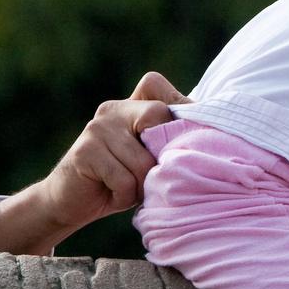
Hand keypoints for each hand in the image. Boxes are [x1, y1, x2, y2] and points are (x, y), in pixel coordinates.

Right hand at [0, 72, 186, 254]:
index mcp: (131, 105)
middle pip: (156, 118)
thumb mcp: (151, 155)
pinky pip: (124, 179)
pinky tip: (113, 194)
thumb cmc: (122, 179)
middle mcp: (113, 109)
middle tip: (148, 175)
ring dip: (142, 185)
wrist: (72, 203)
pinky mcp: (84, 152)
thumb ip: (170, 137)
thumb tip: (216, 131)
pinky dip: (125, 195)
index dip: (173, 107)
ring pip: (143, 160)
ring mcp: (96, 128)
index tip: (175, 140)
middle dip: (159, 156)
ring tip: (128, 187)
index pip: (155, 85)